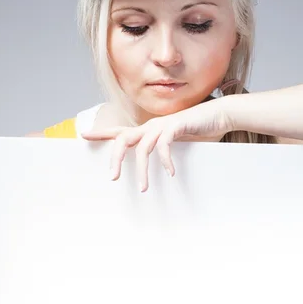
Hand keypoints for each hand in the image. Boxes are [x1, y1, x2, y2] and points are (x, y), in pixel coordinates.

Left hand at [81, 100, 231, 191]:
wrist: (218, 115)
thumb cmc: (196, 129)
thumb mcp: (174, 141)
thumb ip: (162, 149)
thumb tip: (154, 164)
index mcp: (148, 129)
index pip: (120, 131)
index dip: (102, 133)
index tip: (84, 135)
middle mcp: (151, 126)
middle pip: (123, 140)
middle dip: (115, 159)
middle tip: (113, 178)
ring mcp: (162, 125)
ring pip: (142, 148)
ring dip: (142, 170)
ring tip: (144, 188)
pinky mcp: (176, 126)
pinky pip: (164, 145)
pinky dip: (165, 160)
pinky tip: (170, 173)